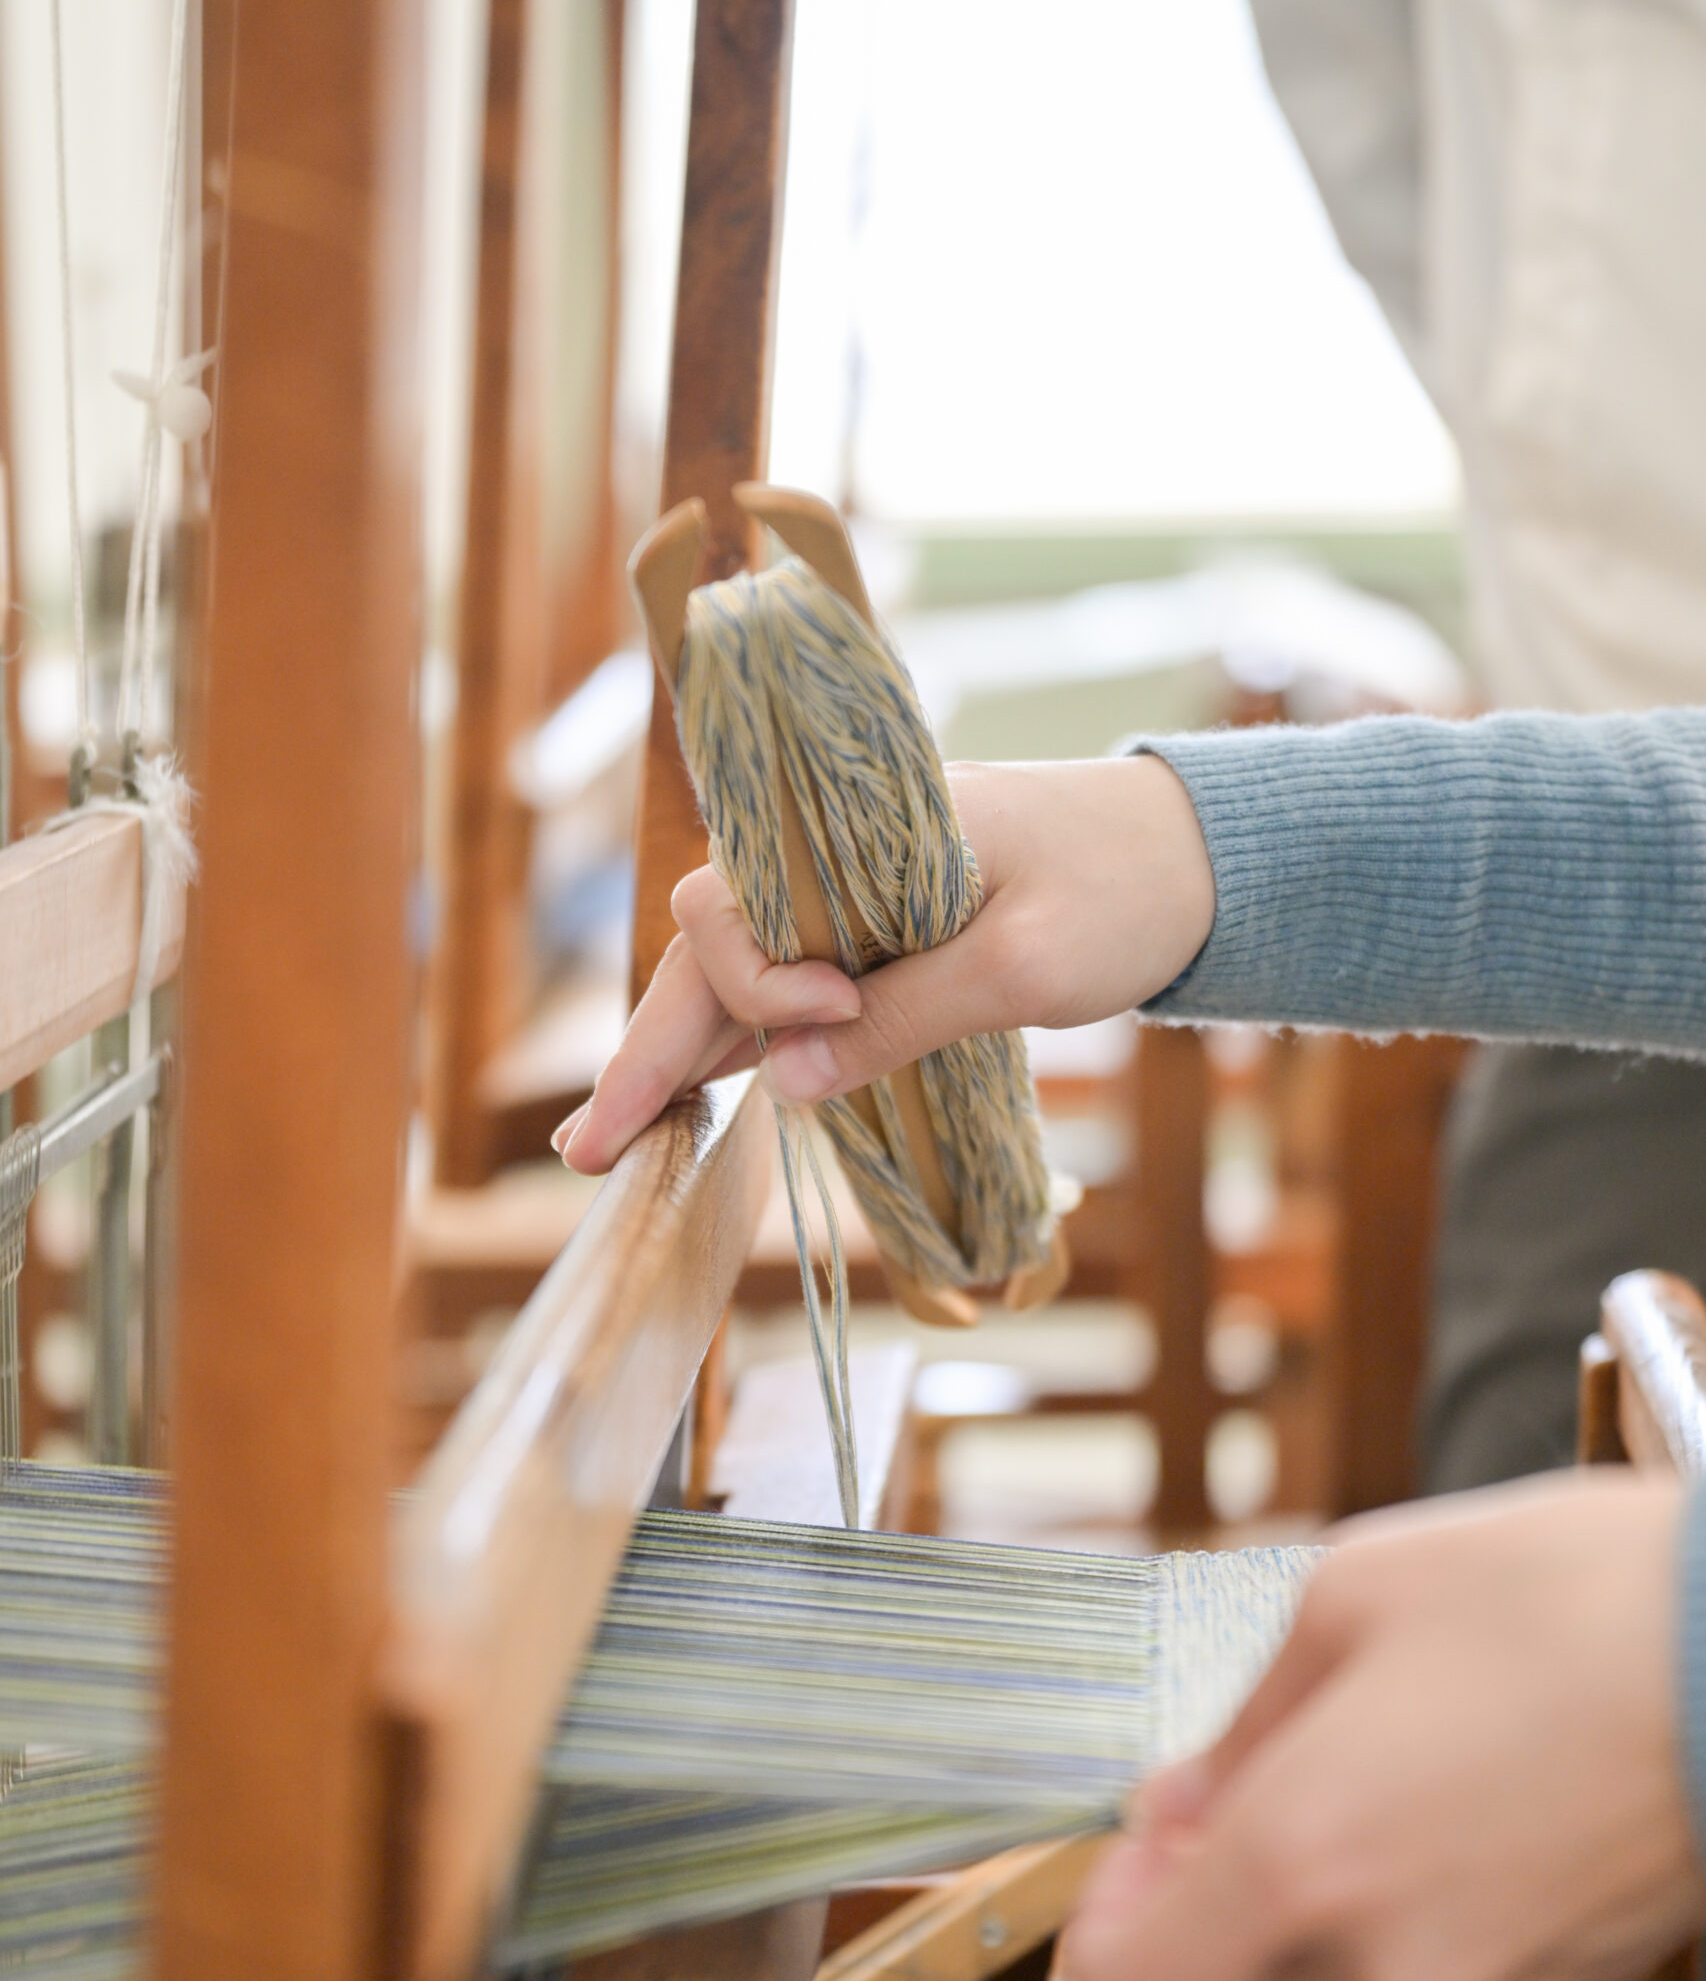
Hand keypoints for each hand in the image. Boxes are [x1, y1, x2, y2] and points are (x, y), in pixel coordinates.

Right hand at [556, 755, 1214, 1172]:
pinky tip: (688, 1099)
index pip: (735, 901)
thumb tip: (785, 1083)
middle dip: (647, 1049)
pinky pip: (784, 990)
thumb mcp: (1026, 963)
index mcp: (858, 830)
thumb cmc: (1123, 888)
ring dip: (675, 1054)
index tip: (836, 1011)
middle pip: (707, 948)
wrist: (1200, 858)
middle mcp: (834, 861)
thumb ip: (908, 1015)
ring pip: (734, 975)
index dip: (760, 977)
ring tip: (612, 1141)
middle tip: (591, 1150)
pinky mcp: (879, 941)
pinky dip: (734, 1046)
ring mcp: (852, 902)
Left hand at [1064, 1472, 1705, 1980]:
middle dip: (1216, 1920)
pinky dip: (1402, 1965)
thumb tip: (1182, 1808)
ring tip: (1347, 1825)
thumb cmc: (1563, 1597)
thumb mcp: (1355, 1595)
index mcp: (1299, 1863)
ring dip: (1307, 1958)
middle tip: (1244, 1808)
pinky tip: (1435, 1847)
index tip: (1139, 1855)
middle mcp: (1381, 1967)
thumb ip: (1245, 1723)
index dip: (1104, 1933)